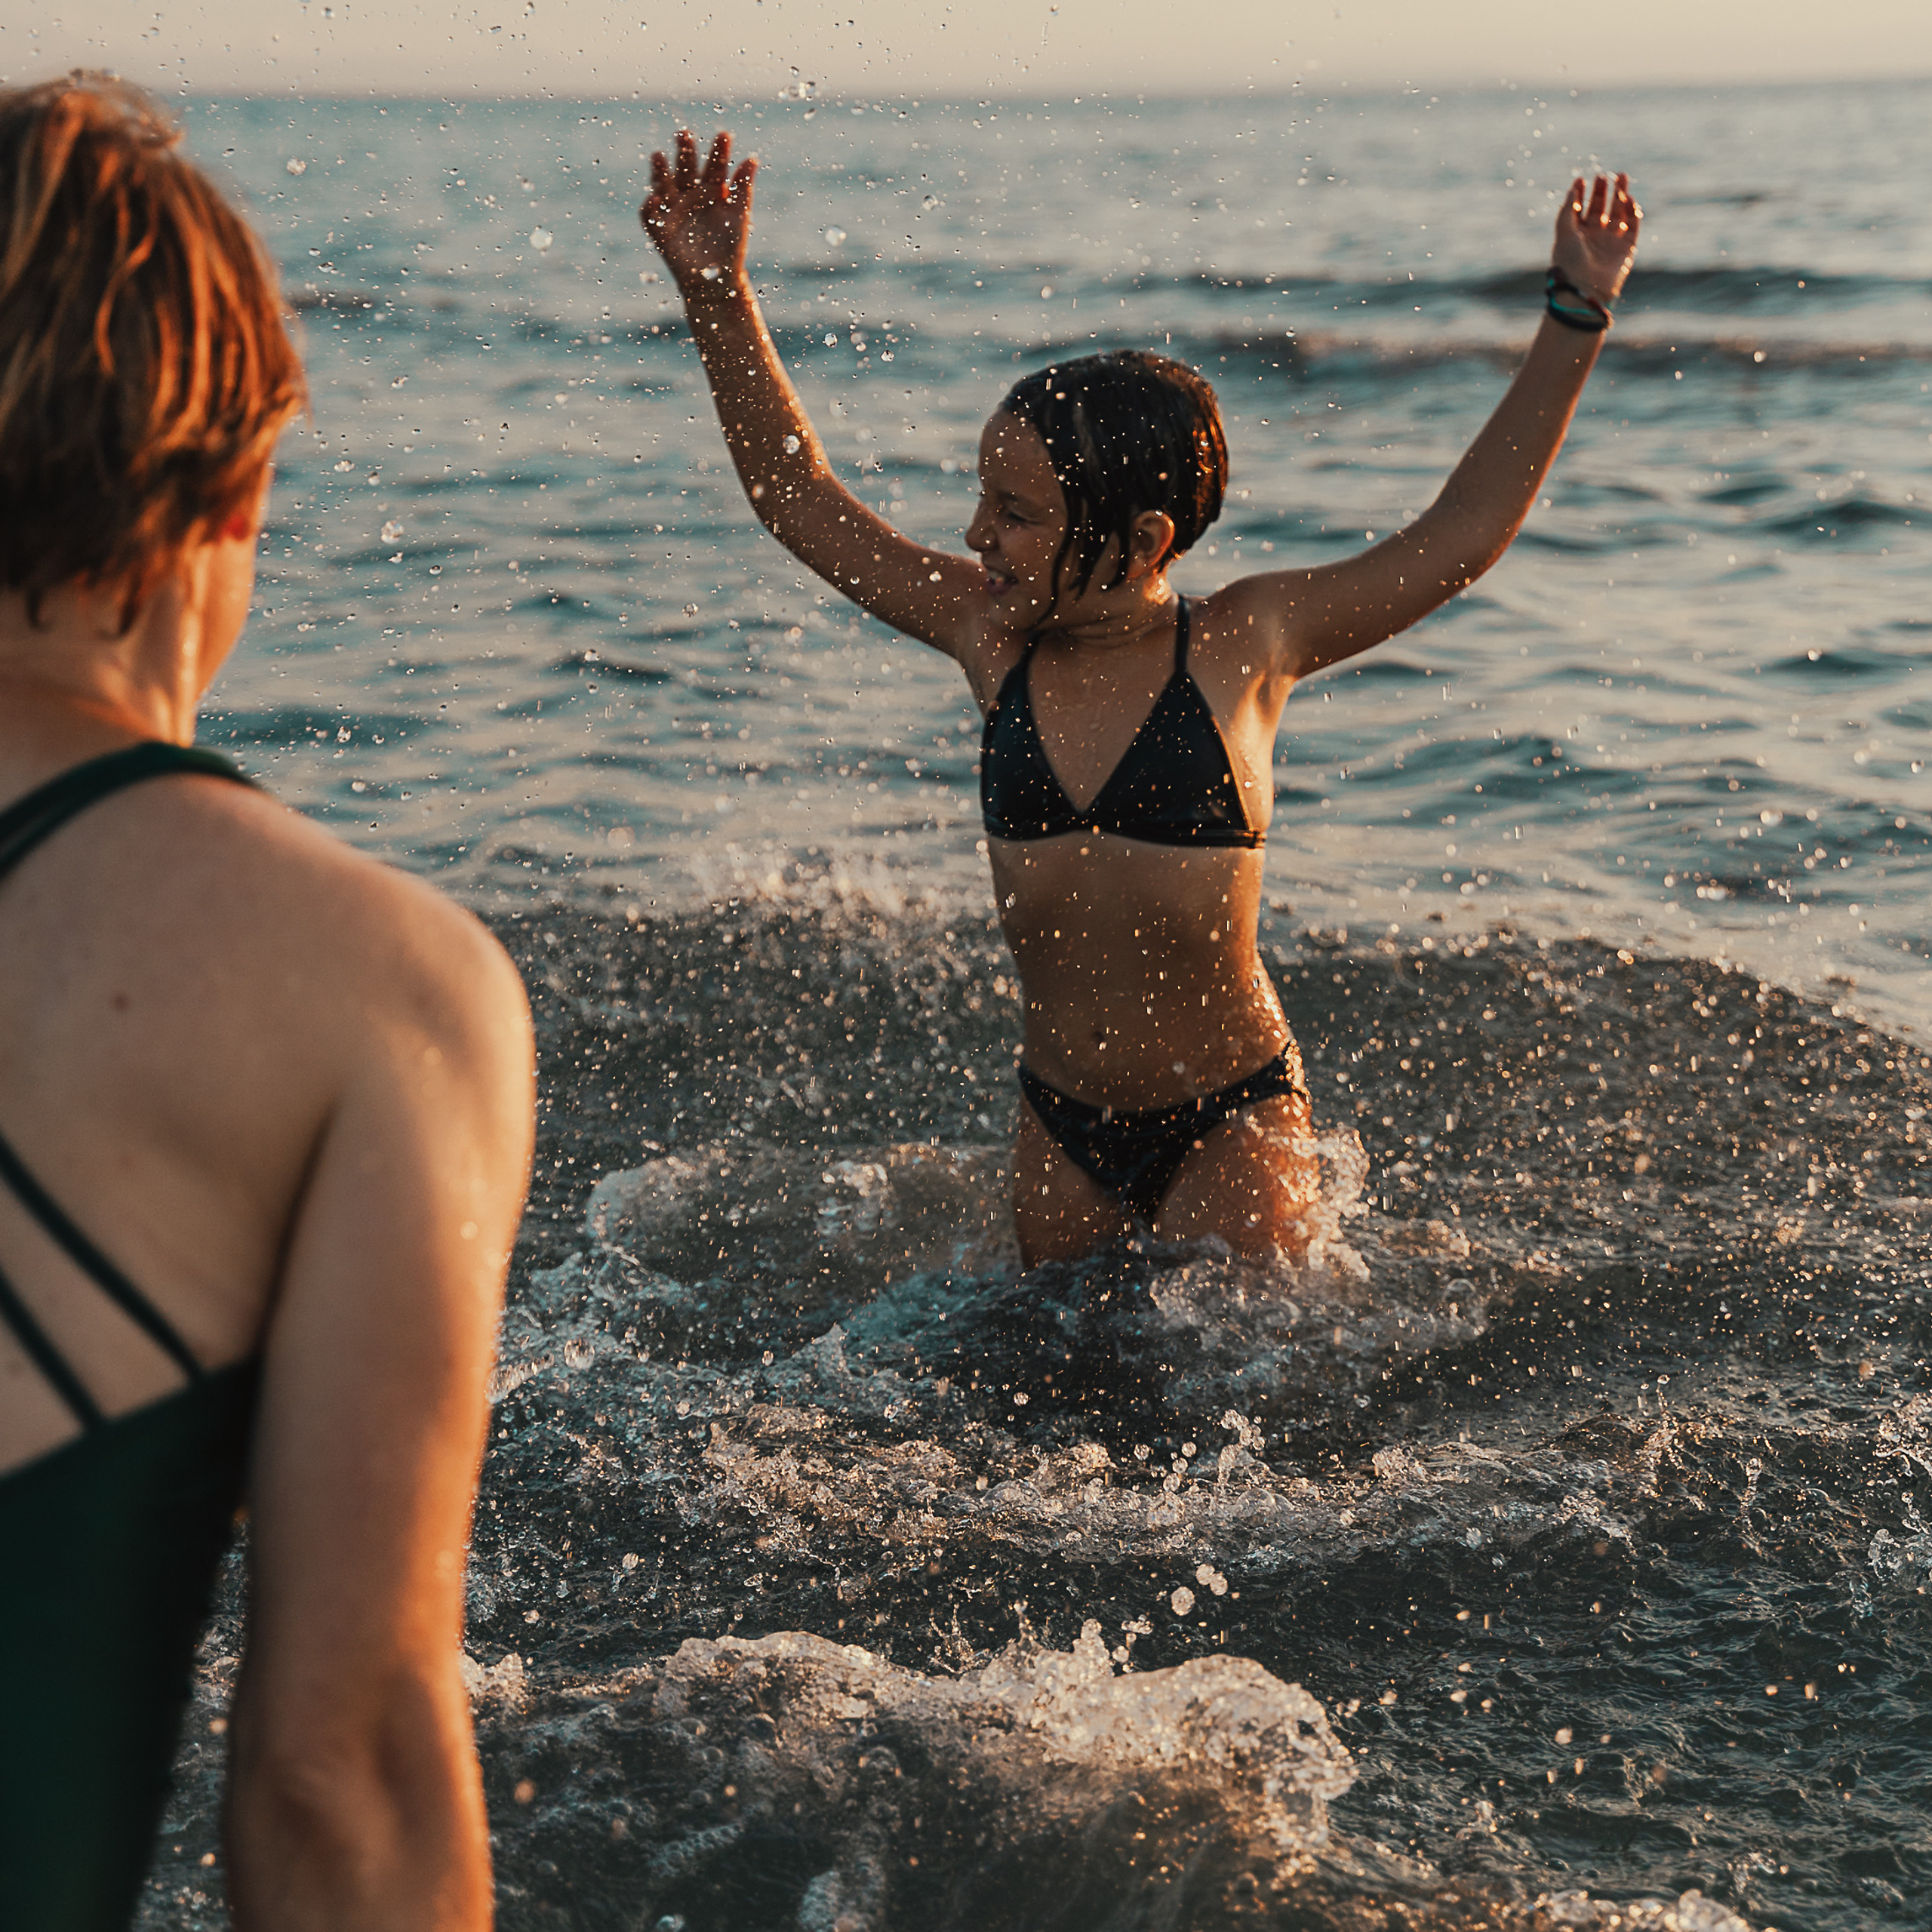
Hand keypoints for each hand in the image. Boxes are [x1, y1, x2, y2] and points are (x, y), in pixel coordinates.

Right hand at [642, 128, 755, 292]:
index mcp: (710, 190)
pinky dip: (650, 206)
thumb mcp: (739, 217)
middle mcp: (689, 196)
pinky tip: (655, 196)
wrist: (718, 281)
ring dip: (659, 172)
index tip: (724, 136)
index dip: (718, 152)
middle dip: (684, 152)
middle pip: (686, 170)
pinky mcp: (659, 229)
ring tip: (658, 156)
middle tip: (684, 134)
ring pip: (664, 186)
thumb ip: (742, 189)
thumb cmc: (730, 248)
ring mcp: (673, 211)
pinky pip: (650, 215)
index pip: (714, 166)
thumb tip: (752, 160)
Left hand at [1551, 172, 1639, 309]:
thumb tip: (1573, 188)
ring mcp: (1611, 241)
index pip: (1580, 209)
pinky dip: (1632, 210)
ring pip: (1618, 212)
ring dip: (1620, 194)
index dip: (1580, 193)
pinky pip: (1633, 224)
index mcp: (1576, 235)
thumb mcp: (1564, 234)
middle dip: (1602, 191)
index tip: (1581, 179)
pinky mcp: (1627, 247)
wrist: (1585, 289)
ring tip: (1621, 177)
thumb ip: (1568, 210)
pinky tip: (1628, 198)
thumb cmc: (1569, 264)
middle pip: (1600, 207)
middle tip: (1604, 176)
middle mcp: (1594, 237)